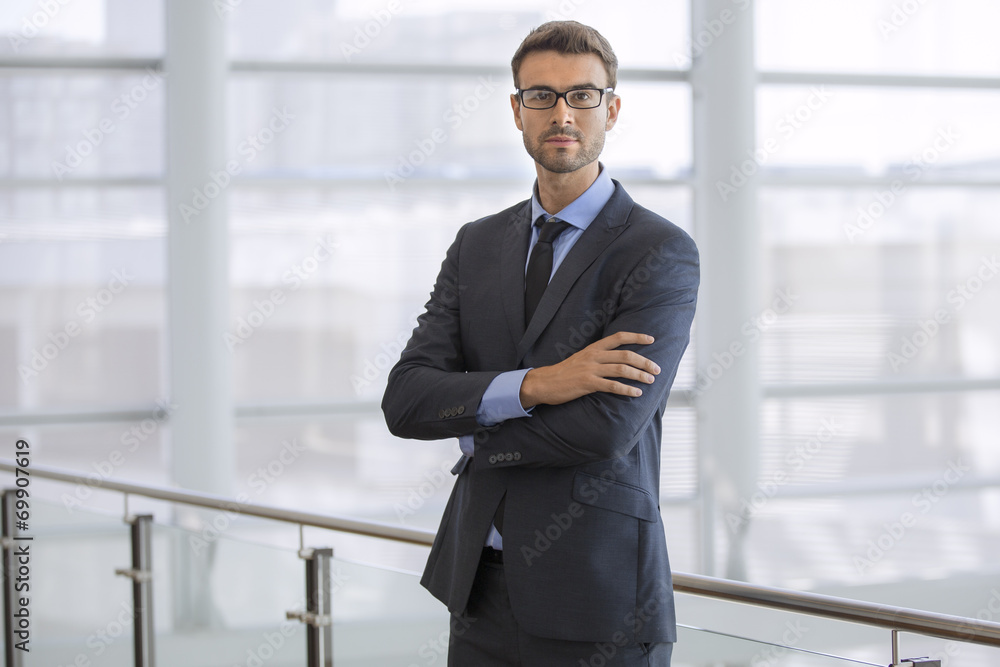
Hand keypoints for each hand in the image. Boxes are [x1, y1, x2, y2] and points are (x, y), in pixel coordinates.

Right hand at [519, 331, 659, 407]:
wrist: (544, 383)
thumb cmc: (563, 373)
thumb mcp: (581, 359)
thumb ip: (597, 357)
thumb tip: (615, 360)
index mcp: (593, 348)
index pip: (619, 337)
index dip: (637, 337)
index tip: (651, 339)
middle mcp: (594, 356)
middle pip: (626, 355)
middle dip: (644, 361)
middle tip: (657, 368)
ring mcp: (591, 370)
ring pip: (622, 369)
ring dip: (639, 375)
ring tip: (650, 380)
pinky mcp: (587, 384)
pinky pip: (612, 386)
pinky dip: (627, 389)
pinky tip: (636, 393)